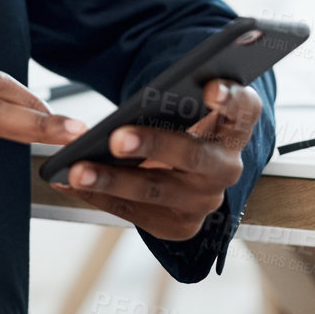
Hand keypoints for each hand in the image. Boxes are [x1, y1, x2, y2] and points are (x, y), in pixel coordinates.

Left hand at [51, 78, 261, 240]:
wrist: (183, 171)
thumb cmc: (180, 126)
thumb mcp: (185, 106)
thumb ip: (176, 96)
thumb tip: (139, 100)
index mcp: (235, 128)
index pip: (244, 109)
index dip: (230, 98)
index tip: (210, 87)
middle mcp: (226, 167)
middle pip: (192, 156)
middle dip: (153, 145)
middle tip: (116, 137)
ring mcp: (204, 201)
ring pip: (156, 191)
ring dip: (112, 180)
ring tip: (77, 168)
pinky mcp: (180, 225)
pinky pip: (135, 212)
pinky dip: (99, 196)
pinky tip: (70, 181)